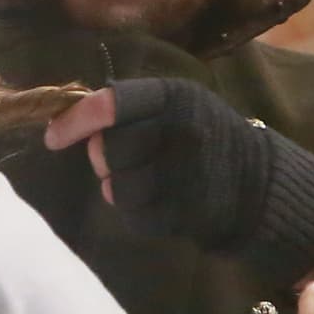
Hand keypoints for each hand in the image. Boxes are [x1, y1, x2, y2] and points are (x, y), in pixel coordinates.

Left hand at [46, 78, 313, 279]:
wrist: (261, 184)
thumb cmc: (207, 138)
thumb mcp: (180, 106)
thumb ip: (133, 109)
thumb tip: (74, 123)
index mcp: (176, 97)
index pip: (111, 103)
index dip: (76, 121)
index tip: (53, 137)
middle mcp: (182, 132)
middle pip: (107, 150)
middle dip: (105, 158)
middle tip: (123, 159)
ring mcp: (186, 175)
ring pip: (117, 186)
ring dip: (120, 186)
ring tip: (145, 180)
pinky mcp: (187, 213)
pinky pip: (135, 216)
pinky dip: (138, 212)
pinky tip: (161, 201)